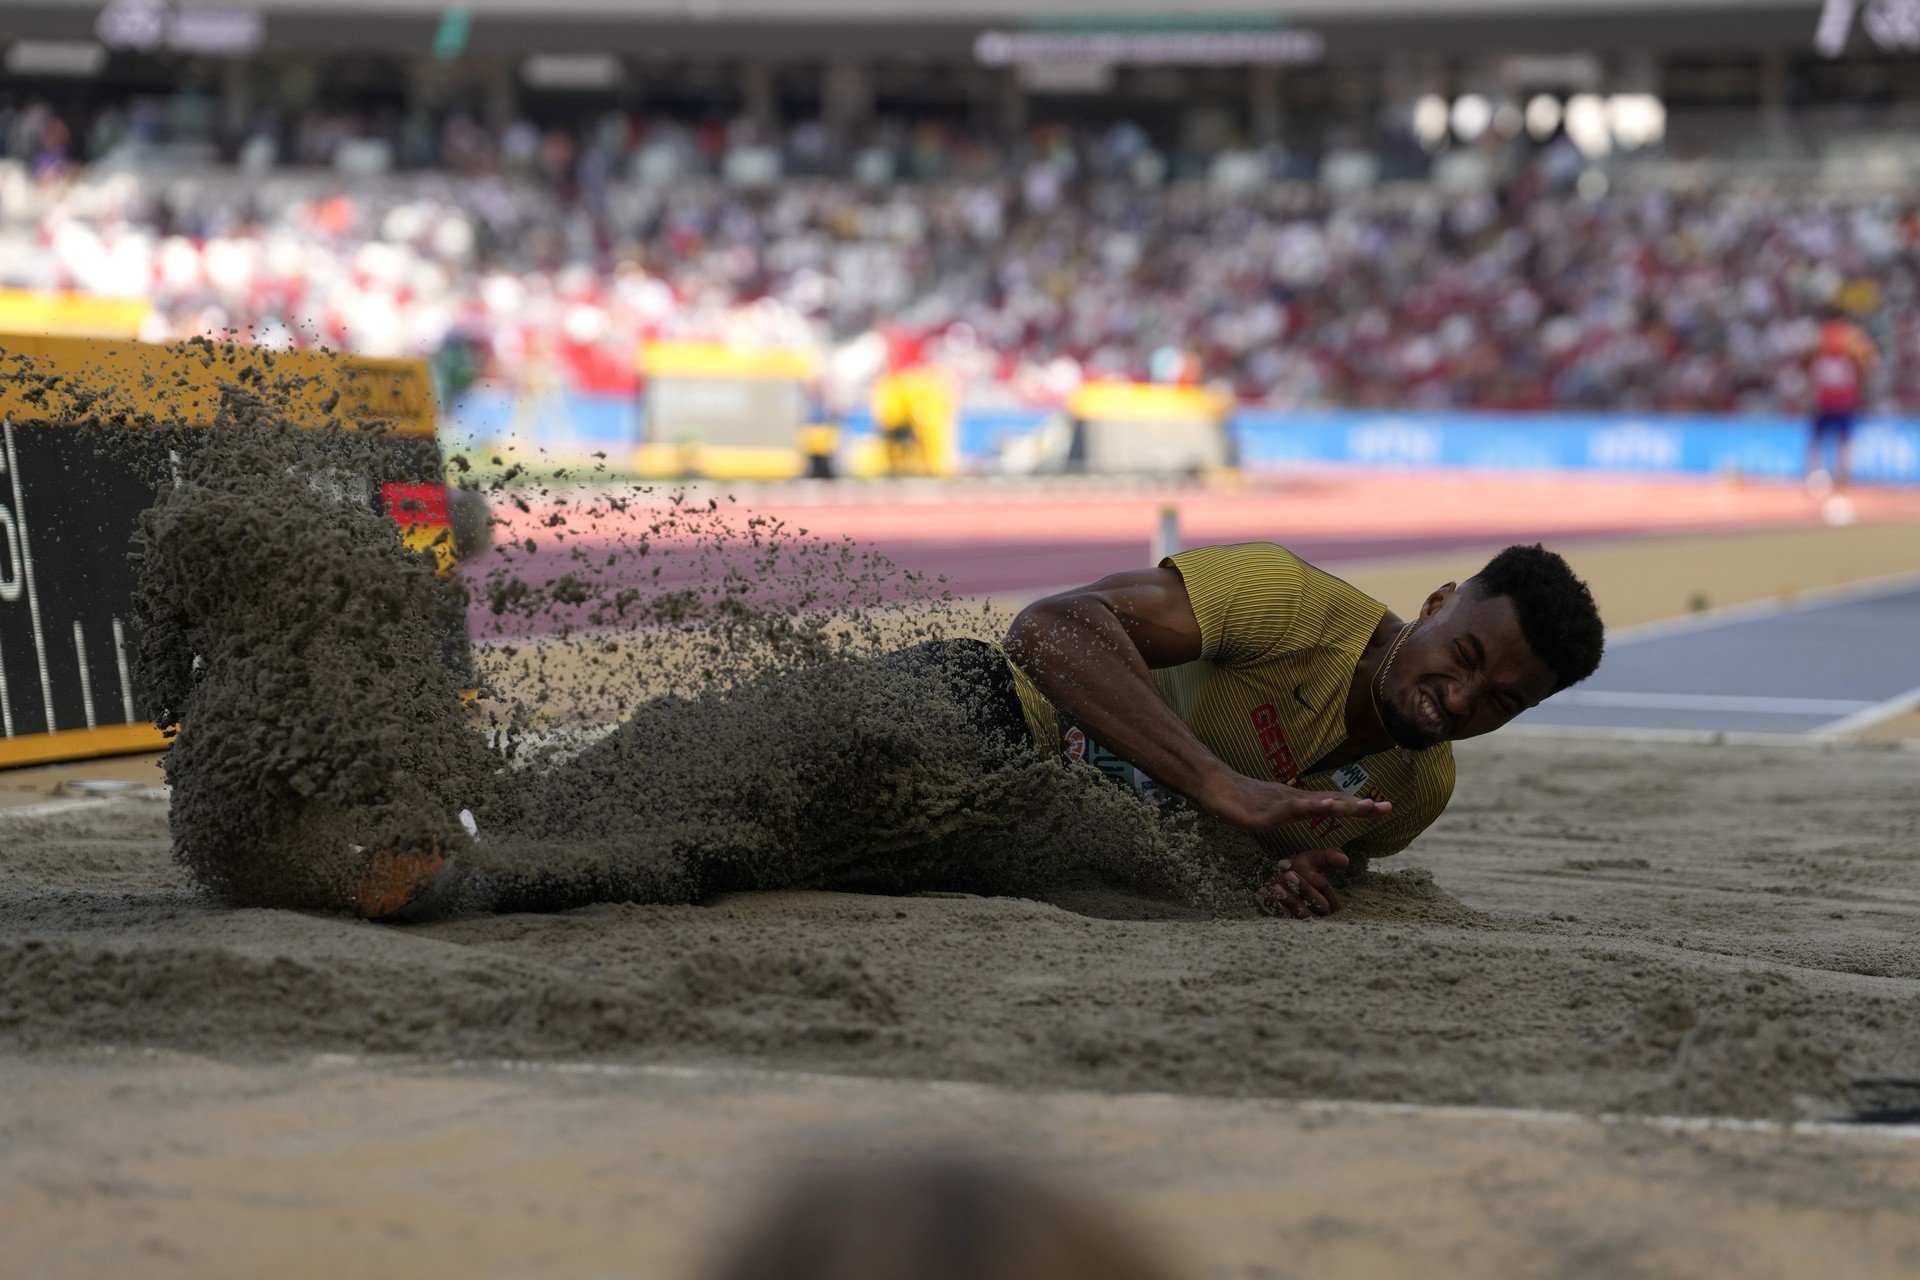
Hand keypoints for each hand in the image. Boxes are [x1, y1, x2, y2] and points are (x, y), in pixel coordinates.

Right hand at [1197, 769, 1389, 832]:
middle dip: (1360, 806)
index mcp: (1296, 802)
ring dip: (1343, 805)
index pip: (1332, 803)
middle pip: (1332, 801)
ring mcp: (1281, 803)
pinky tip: (1326, 806)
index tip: (1384, 807)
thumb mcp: (1268, 812)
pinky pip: (1292, 810)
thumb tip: (1296, 817)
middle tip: (1388, 807)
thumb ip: (1285, 816)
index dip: (1357, 805)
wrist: (1211, 785)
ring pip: (1317, 804)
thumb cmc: (1237, 799)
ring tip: (1366, 806)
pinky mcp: (1266, 812)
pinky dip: (1312, 807)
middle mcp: (1294, 799)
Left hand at [1256, 848, 1349, 918]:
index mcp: (1332, 900)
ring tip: (1276, 887)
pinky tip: (1265, 893)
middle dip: (1303, 888)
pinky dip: (1274, 906)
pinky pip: (1285, 920)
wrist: (1278, 882)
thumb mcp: (1313, 860)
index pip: (1324, 887)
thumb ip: (1328, 857)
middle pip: (1319, 904)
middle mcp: (1322, 914)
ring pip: (1303, 915)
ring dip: (1290, 900)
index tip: (1287, 864)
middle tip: (1287, 875)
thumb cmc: (1299, 870)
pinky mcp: (1291, 926)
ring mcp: (1306, 922)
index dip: (1308, 875)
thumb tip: (1345, 860)